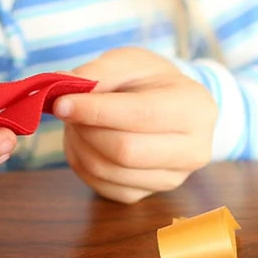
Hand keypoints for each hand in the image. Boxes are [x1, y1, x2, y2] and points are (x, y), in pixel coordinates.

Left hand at [53, 47, 216, 203]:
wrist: (165, 107)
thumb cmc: (148, 81)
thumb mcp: (129, 62)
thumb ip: (99, 72)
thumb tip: (64, 86)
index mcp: (195, 109)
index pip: (141, 116)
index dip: (96, 111)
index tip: (62, 103)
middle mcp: (192, 151)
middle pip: (124, 151)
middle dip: (86, 129)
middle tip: (68, 111)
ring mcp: (170, 179)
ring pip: (107, 171)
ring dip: (79, 145)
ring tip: (76, 123)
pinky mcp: (145, 195)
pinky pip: (101, 186)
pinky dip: (81, 163)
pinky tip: (84, 142)